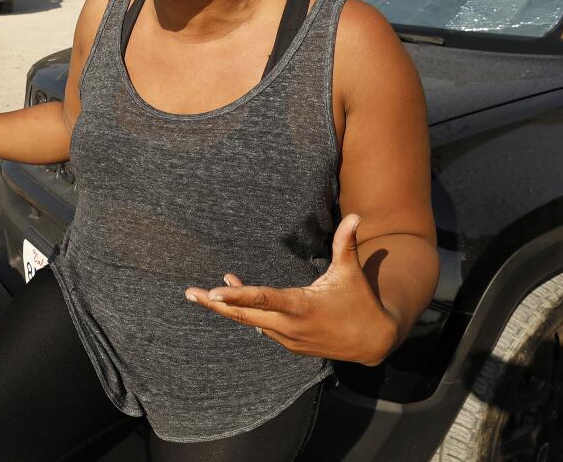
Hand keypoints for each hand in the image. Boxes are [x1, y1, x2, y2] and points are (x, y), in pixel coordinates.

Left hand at [185, 215, 400, 366]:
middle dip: (215, 305)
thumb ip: (346, 244)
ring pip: (251, 321)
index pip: (263, 299)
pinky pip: (262, 327)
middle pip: (244, 315)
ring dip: (231, 307)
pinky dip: (247, 314)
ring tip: (209, 293)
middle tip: (189, 293)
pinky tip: (235, 300)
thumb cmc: (360, 300)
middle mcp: (290, 326)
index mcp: (302, 306)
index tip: (214, 293)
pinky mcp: (290, 345)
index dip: (237, 296)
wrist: (373, 341)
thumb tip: (356, 216)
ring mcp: (289, 339)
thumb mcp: (351, 272)